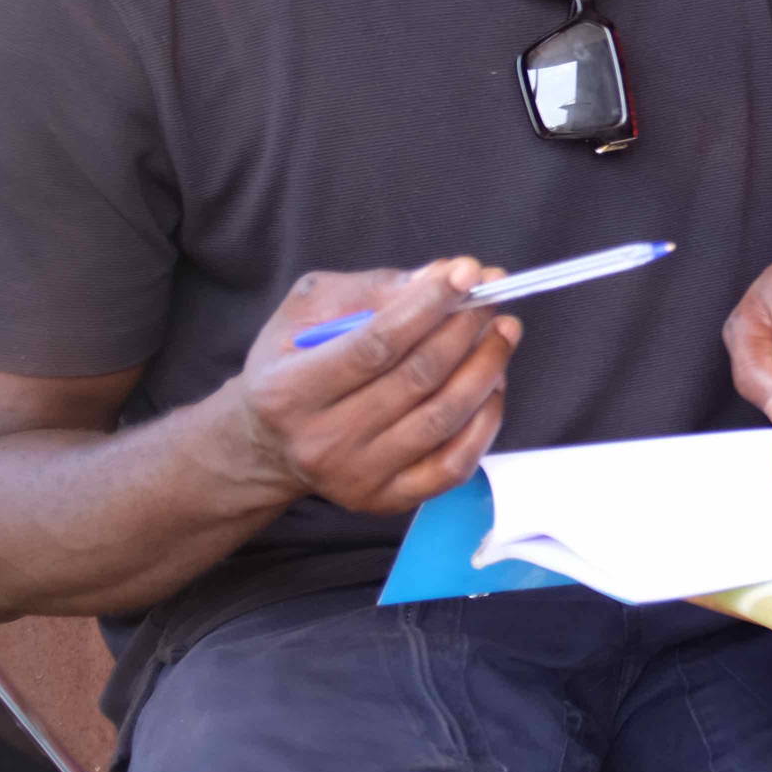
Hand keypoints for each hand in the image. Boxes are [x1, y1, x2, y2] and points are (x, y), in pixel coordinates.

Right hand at [216, 260, 518, 516]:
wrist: (268, 445)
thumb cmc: (292, 365)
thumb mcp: (307, 311)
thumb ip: (372, 289)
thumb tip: (442, 276)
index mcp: (291, 391)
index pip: (375, 345)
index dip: (428, 306)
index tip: (467, 272)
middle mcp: (322, 442)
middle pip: (417, 379)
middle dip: (465, 329)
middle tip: (492, 294)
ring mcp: (357, 477)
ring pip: (443, 419)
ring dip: (486, 367)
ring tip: (503, 330)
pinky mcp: (387, 500)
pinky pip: (455, 464)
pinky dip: (486, 420)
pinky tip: (493, 383)